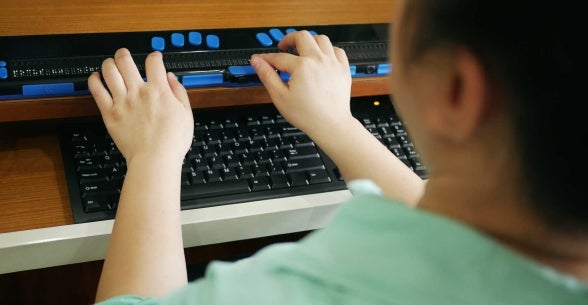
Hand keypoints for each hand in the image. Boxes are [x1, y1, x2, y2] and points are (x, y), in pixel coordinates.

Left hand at [88, 48, 193, 163]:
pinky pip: (97, 90)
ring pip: (108, 71)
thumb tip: (171, 78)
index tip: (155, 58)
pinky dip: (94, 80)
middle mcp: (138, 92)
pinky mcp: (109, 113)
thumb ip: (179, 92)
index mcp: (159, 90)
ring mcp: (122, 101)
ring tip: (110, 65)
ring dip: (108, 63)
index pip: (154, 62)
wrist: (155, 159)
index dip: (154, 56)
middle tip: (124, 55)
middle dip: (124, 54)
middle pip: (125, 60)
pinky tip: (96, 78)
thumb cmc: (172, 141)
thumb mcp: (186, 114)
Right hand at [251, 31, 353, 137]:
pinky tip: (321, 57)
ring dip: (309, 41)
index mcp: (302, 66)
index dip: (267, 58)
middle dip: (289, 39)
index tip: (261, 59)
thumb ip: (267, 76)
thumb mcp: (280, 97)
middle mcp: (319, 60)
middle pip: (302, 37)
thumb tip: (257, 61)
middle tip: (283, 46)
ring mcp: (333, 63)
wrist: (331, 125)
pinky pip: (337, 50)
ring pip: (321, 39)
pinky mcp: (343, 69)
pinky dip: (328, 50)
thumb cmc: (308, 115)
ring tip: (302, 50)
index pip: (279, 57)